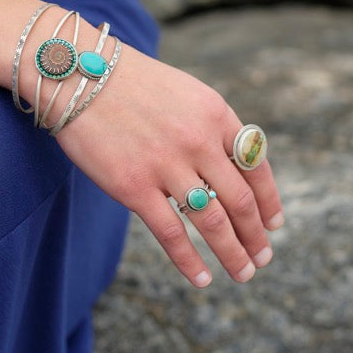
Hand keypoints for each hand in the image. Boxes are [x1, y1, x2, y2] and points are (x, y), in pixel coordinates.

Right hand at [56, 43, 283, 287]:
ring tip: (243, 273)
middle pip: (240, 200)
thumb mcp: (184, 93)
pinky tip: (202, 278)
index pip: (256, 165)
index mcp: (216, 114)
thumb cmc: (130, 83)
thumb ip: (210, 126)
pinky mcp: (134, 186)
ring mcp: (167, 165)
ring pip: (213, 222)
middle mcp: (198, 140)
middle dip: (256, 235)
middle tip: (262, 259)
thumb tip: (231, 167)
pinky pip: (171, 233)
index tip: (274, 225)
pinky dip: (190, 261)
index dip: (269, 200)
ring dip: (233, 253)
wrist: (78, 74)